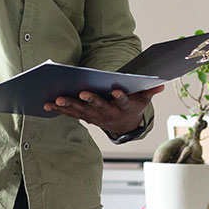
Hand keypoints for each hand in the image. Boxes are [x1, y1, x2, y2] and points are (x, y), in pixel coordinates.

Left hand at [44, 85, 162, 135]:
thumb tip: (161, 83)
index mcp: (124, 107)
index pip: (124, 102)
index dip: (121, 97)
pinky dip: (59, 109)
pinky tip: (47, 104)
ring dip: (69, 105)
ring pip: (81, 111)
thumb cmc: (133, 105)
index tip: (117, 90)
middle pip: (99, 107)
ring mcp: (95, 117)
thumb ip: (150, 90)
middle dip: (91, 100)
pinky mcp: (84, 116)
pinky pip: (70, 113)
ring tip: (57, 99)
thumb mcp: (144, 99)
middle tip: (82, 94)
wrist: (124, 124)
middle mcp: (108, 114)